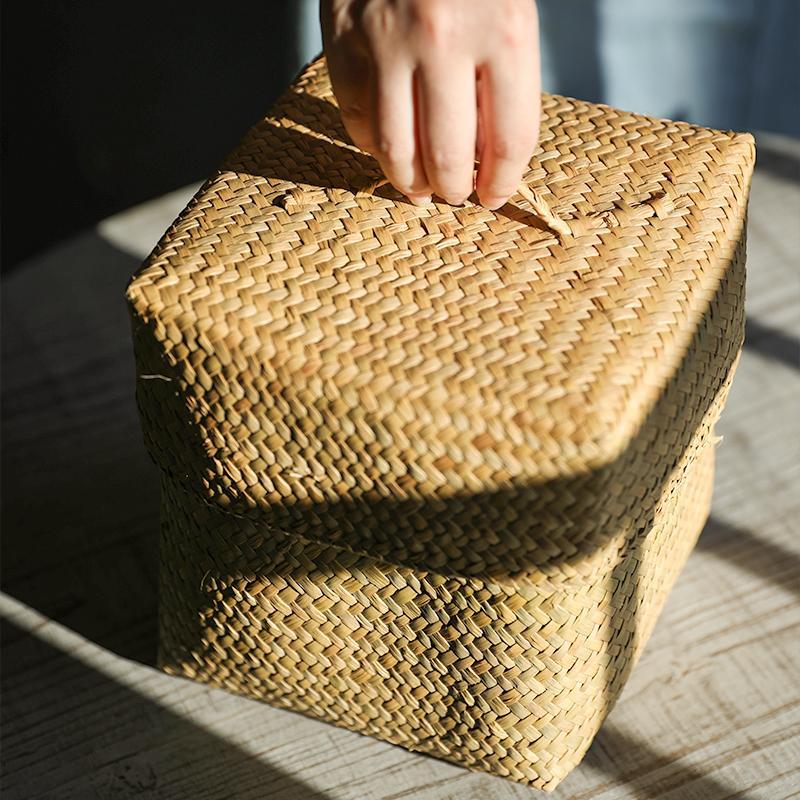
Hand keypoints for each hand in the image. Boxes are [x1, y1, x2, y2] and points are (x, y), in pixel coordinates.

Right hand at [320, 0, 540, 208]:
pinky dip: (372, 144)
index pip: (509, 139)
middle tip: (454, 195)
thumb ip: (504, 81)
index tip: (494, 195)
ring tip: (419, 190)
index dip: (503, 181)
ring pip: (393, 149)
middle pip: (447, 157)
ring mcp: (385, 40)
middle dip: (454, 191)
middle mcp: (441, 39)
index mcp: (502, 32)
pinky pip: (355, 118)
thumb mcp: (507, 11)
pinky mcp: (343, 39)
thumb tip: (487, 159)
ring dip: (409, 183)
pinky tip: (388, 147)